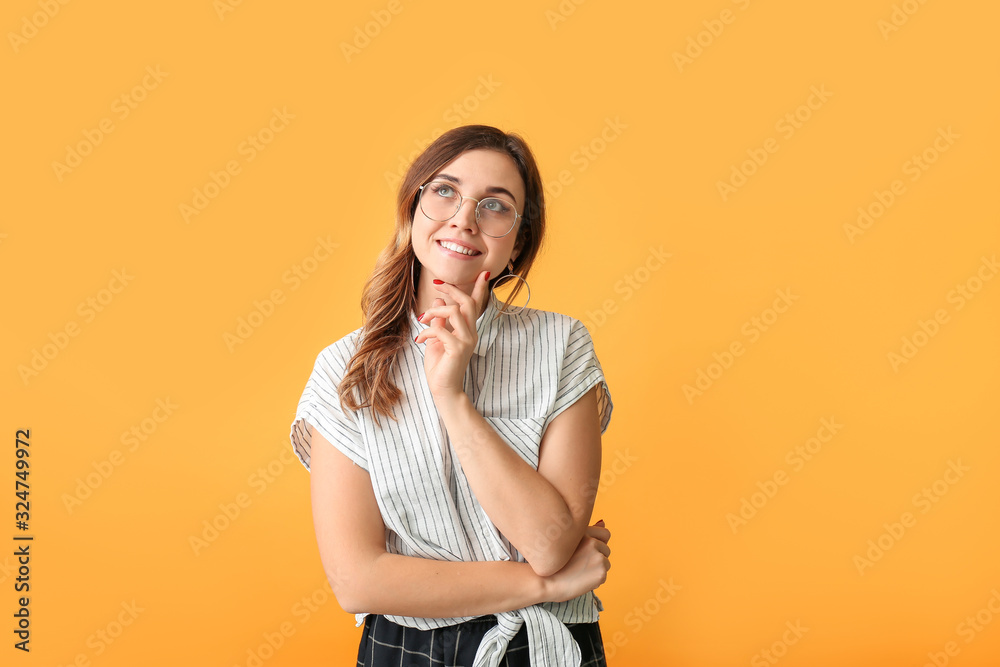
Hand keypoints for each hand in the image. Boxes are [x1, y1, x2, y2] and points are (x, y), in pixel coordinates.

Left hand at [414, 271, 490, 398]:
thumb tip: (437, 302)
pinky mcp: (458, 349)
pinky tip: (419, 340)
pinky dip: (427, 332)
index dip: (479, 288)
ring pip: (455, 311)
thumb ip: (440, 322)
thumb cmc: (440, 366)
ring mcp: (466, 341)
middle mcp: (471, 334)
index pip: (477, 305)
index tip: (483, 272)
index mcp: (468, 331)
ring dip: (435, 311)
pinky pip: (440, 330)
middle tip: (438, 284)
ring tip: (423, 319)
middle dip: (452, 290)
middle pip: (467, 303)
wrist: (444, 390)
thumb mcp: (437, 339)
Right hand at [542, 520, 610, 602]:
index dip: (598, 543)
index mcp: (583, 532)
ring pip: (606, 564)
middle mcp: (592, 542)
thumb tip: (603, 523)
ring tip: (578, 572)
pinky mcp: (601, 572)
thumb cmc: (554, 563)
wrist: (544, 582)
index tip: (585, 551)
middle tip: (578, 564)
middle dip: (597, 557)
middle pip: (606, 550)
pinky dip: (595, 581)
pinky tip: (580, 580)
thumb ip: (587, 532)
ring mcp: (598, 557)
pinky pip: (603, 577)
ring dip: (596, 569)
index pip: (605, 534)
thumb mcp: (567, 541)